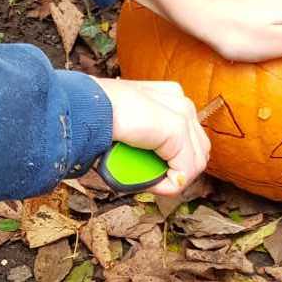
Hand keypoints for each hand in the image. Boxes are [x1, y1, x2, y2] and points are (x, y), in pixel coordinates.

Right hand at [96, 78, 209, 195]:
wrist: (84, 109)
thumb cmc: (94, 120)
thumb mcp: (127, 132)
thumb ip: (146, 145)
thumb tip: (158, 171)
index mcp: (168, 96)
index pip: (188, 140)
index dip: (172, 163)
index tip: (144, 169)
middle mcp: (179, 99)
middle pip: (197, 151)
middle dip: (175, 171)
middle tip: (144, 176)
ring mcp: (181, 111)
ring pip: (194, 163)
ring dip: (168, 179)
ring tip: (141, 177)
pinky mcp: (178, 126)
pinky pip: (184, 171)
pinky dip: (166, 185)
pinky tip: (145, 180)